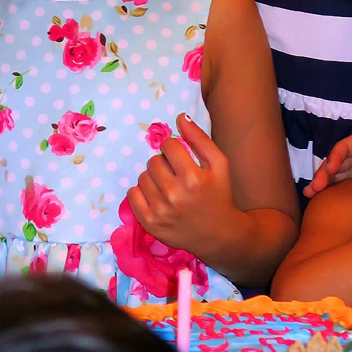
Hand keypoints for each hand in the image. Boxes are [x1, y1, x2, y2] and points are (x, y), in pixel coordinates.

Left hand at [126, 114, 233, 254]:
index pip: (168, 146)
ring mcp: (160, 211)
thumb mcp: (219, 165)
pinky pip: (132, 195)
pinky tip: (157, 197)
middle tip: (177, 175)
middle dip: (164, 164)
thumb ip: (200, 139)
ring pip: (142, 177)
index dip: (175, 149)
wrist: (219, 234)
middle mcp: (175, 195)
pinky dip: (141, 192)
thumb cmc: (219, 195)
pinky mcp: (149, 223)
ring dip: (153, 178)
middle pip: (153, 161)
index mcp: (193, 178)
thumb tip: (180, 117)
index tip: (182, 159)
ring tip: (169, 187)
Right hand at [305, 128, 351, 195]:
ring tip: (308, 193)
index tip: (330, 170)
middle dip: (322, 175)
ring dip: (320, 183)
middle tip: (313, 188)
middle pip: (333, 163)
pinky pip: (342, 183)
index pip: (342, 148)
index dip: (334, 158)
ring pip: (334, 174)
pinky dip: (330, 189)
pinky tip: (320, 197)